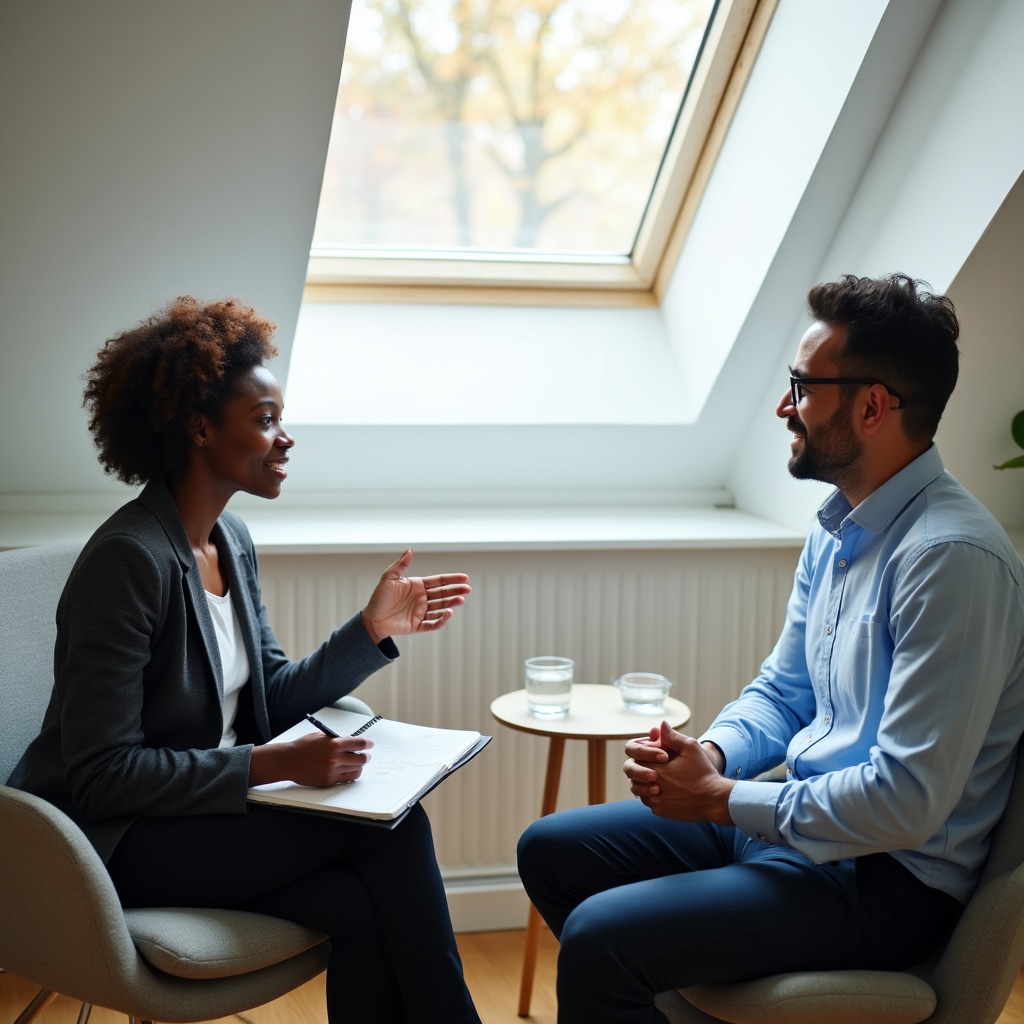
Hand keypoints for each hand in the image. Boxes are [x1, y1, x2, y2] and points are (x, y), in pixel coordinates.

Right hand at [249, 732, 372, 786]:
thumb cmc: (303, 747)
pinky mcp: (329, 781)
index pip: (360, 744)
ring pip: (356, 770)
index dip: (368, 744)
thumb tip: (352, 741)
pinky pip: (346, 779)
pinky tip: (348, 770)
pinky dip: (350, 774)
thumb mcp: (321, 736)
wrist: (288, 761)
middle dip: (365, 757)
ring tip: (356, 763)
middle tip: (365, 755)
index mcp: (334, 744)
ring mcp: (332, 771)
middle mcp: (335, 758)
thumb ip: (337, 739)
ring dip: (358, 766)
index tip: (370, 744)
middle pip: (362, 759)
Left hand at [361, 548, 470, 643]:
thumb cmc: (378, 598)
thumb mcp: (388, 578)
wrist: (371, 619)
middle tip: (467, 589)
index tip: (465, 578)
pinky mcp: (418, 625)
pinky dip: (442, 619)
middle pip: (443, 594)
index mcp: (417, 586)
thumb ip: (401, 564)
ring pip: (441, 607)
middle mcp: (422, 599)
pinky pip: (433, 623)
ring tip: (460, 600)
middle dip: (456, 591)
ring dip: (451, 604)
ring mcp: (421, 612)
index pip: (439, 581)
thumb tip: (411, 549)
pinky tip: (449, 613)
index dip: (452, 579)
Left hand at [623, 722, 734, 823]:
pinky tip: (665, 789)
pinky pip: (648, 801)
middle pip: (632, 774)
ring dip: (644, 781)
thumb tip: (661, 725)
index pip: (637, 758)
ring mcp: (655, 802)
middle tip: (655, 766)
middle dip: (641, 767)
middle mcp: (651, 788)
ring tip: (657, 776)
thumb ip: (672, 737)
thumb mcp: (691, 748)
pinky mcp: (660, 812)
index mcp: (656, 770)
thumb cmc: (703, 773)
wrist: (714, 800)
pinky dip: (652, 794)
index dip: (646, 753)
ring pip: (638, 789)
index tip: (661, 755)